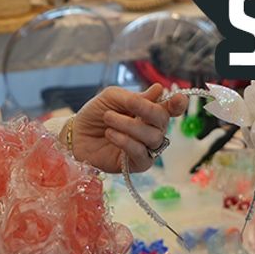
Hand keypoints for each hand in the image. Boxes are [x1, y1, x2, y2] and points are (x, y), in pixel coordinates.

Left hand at [70, 84, 187, 173]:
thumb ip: (134, 97)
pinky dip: (126, 141)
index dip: (178, 104)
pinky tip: (111, 134)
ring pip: (152, 137)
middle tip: (127, 103)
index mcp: (149, 111)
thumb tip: (159, 89)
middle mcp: (152, 129)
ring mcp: (146, 148)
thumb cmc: (95, 114)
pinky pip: (141, 153)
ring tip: (108, 119)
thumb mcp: (112, 98)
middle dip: (146, 110)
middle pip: (163, 121)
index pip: (170, 108)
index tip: (177, 99)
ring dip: (129, 125)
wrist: (76, 135)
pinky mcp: (137, 164)